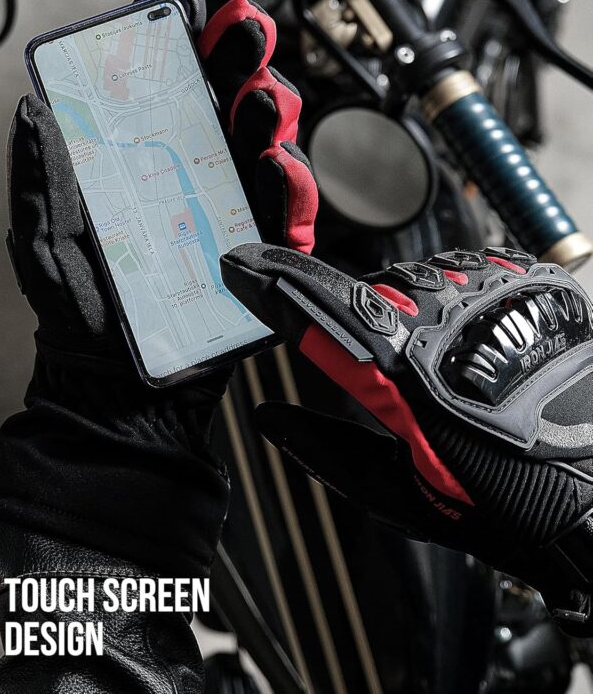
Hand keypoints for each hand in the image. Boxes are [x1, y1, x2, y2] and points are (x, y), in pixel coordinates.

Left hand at [0, 0, 317, 575]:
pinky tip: (278, 171)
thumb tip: (33, 111)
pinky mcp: (261, 254)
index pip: (170, 91)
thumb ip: (42, 177)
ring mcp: (231, 215)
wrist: (116, 383)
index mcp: (143, 164)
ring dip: (272, 116)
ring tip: (264, 103)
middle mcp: (194, 180)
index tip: (190, 8)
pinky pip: (288, 217)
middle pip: (229, 105)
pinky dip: (291, 190)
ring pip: (268, 149)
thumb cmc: (80, 311)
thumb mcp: (45, 237)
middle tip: (243, 34)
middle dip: (243, 60)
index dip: (184, 45)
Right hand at [221, 243, 592, 631]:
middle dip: (359, 324)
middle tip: (403, 384)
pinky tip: (481, 345)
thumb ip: (326, 448)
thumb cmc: (503, 503)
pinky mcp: (528, 281)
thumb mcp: (401, 493)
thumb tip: (271, 417)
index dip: (270, 282)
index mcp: (402, 374)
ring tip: (453, 372)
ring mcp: (491, 294)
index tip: (241, 267)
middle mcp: (445, 319)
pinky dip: (458, 302)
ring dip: (414, 313)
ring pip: (417, 277)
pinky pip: (469, 271)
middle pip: (363, 288)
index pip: (314, 307)